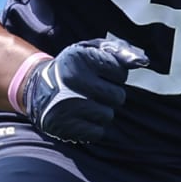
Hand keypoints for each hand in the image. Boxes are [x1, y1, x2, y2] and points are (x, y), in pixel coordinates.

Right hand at [21, 38, 148, 142]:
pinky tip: (80, 116)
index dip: (115, 74)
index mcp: (81, 58)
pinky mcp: (64, 126)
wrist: (37, 88)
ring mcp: (68, 105)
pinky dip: (92, 126)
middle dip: (111, 94)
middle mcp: (73, 80)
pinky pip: (97, 132)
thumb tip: (144, 61)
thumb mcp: (91, 49)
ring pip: (108, 115)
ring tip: (86, 102)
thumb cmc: (73, 67)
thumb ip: (120, 51)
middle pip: (118, 97)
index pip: (121, 72)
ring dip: (101, 110)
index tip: (101, 72)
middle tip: (94, 90)